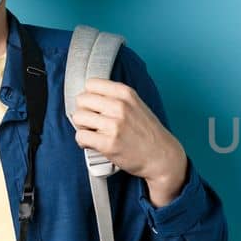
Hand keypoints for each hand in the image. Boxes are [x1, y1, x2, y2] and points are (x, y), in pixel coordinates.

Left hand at [72, 77, 186, 198]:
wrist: (162, 156)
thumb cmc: (148, 132)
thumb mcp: (136, 105)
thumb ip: (115, 98)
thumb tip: (88, 97)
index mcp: (126, 93)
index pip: (90, 84)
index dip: (89, 96)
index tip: (94, 107)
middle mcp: (120, 106)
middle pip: (82, 99)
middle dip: (84, 111)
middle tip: (92, 122)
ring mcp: (114, 125)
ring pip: (78, 117)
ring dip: (82, 127)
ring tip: (92, 133)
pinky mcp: (109, 143)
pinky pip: (81, 136)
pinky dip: (83, 142)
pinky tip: (92, 144)